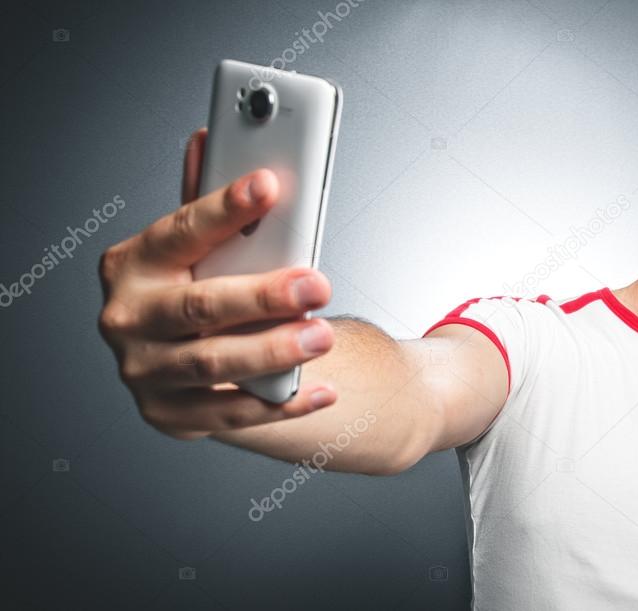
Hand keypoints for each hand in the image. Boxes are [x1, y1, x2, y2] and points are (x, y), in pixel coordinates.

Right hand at [97, 128, 337, 439]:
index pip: (180, 231)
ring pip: (213, 362)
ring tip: (321, 337)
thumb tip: (211, 139)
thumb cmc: (191, 292)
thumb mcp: (193, 250)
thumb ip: (206, 205)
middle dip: (262, 295)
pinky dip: (281, 404)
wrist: (179, 370)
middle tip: (316, 284)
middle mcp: (127, 317)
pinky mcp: (167, 414)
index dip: (225, 208)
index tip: (268, 185)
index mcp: (132, 263)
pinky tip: (322, 390)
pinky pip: (231, 413)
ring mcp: (142, 371)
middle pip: (199, 305)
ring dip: (273, 351)